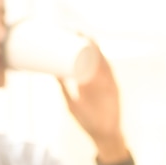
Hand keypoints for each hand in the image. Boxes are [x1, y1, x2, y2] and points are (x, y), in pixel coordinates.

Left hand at [58, 43, 129, 164]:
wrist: (102, 134)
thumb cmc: (87, 119)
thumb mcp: (71, 101)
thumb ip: (64, 88)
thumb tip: (52, 74)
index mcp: (89, 80)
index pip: (84, 58)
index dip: (78, 45)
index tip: (66, 34)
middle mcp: (99, 78)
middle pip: (93, 55)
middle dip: (85, 41)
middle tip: (72, 30)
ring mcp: (106, 82)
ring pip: (101, 60)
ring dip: (94, 48)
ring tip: (82, 36)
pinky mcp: (112, 88)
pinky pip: (108, 73)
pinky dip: (103, 63)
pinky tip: (97, 54)